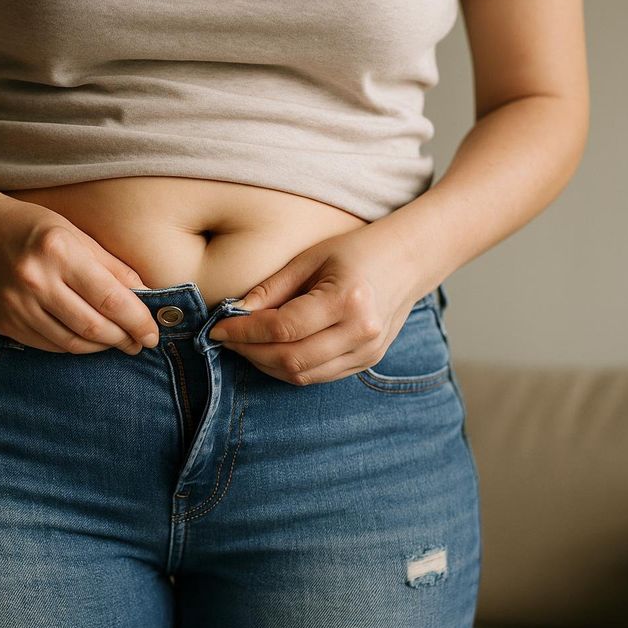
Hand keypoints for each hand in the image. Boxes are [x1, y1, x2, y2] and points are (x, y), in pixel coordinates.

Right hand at [0, 194, 160, 354]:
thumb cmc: (28, 227)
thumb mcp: (73, 232)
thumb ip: (111, 266)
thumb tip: (146, 296)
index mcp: (58, 251)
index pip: (110, 298)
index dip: (138, 321)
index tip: (153, 333)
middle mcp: (35, 281)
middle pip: (94, 327)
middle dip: (124, 339)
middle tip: (140, 342)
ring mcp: (16, 306)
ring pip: (72, 344)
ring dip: (102, 347)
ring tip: (117, 341)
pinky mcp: (5, 324)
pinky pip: (50, 346)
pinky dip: (75, 346)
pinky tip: (87, 339)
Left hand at [207, 229, 425, 384]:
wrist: (409, 260)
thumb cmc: (356, 251)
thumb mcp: (310, 258)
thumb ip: (272, 288)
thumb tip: (234, 313)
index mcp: (347, 300)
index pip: (283, 328)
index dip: (244, 333)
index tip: (218, 329)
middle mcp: (361, 332)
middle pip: (291, 359)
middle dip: (251, 353)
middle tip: (228, 340)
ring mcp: (368, 352)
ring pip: (303, 375)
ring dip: (267, 365)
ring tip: (246, 347)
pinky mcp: (368, 362)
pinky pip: (319, 376)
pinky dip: (290, 368)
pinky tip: (273, 352)